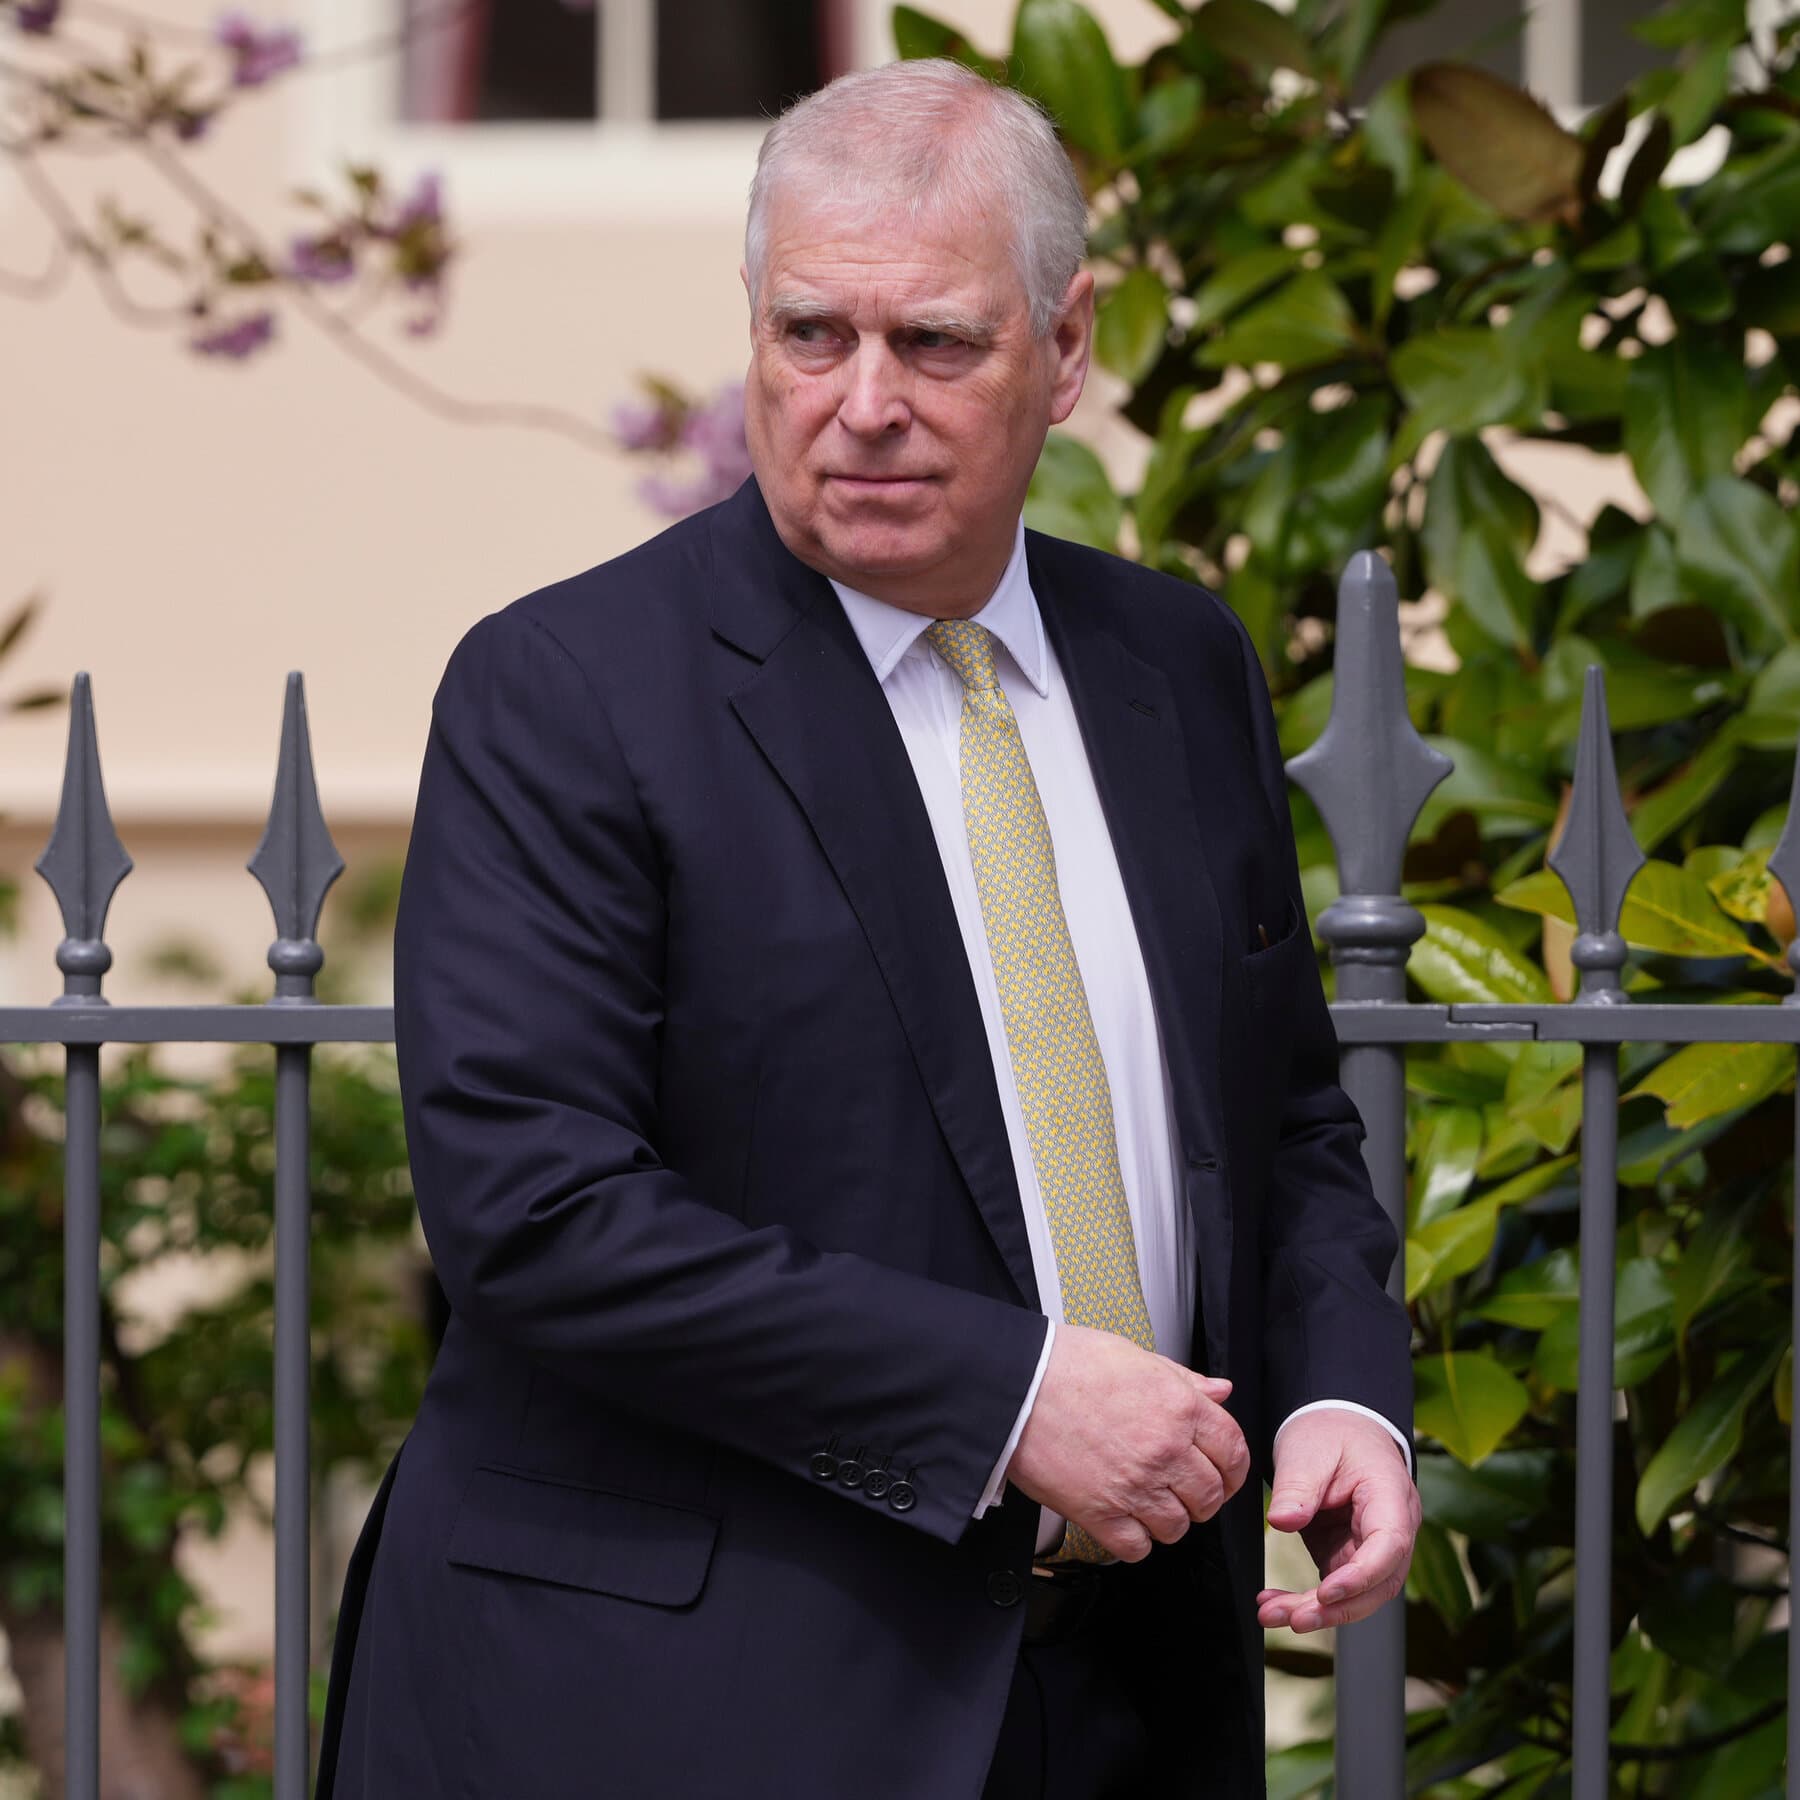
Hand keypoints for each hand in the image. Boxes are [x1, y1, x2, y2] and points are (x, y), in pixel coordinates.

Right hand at [1004, 1323, 1249, 1562]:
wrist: (1014, 1384)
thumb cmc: (1068, 1364)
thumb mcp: (1135, 1356)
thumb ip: (1183, 1379)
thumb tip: (1220, 1391)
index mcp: (1179, 1407)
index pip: (1234, 1452)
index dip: (1233, 1469)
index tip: (1223, 1474)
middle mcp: (1165, 1450)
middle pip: (1211, 1496)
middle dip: (1200, 1497)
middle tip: (1181, 1490)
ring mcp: (1134, 1485)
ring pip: (1177, 1527)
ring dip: (1167, 1519)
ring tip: (1146, 1502)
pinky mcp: (1100, 1513)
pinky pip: (1138, 1548)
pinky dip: (1135, 1541)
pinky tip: (1122, 1519)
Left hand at [1257, 1412, 1418, 1632]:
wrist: (1337, 1428)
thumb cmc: (1331, 1434)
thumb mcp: (1309, 1448)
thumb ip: (1298, 1485)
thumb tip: (1282, 1521)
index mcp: (1391, 1497)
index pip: (1389, 1545)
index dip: (1362, 1575)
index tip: (1326, 1591)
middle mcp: (1391, 1529)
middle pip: (1376, 1583)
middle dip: (1336, 1608)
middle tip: (1293, 1619)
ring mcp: (1370, 1547)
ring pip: (1356, 1595)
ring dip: (1316, 1612)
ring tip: (1272, 1615)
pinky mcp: (1347, 1556)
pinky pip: (1334, 1588)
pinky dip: (1306, 1601)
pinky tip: (1274, 1605)